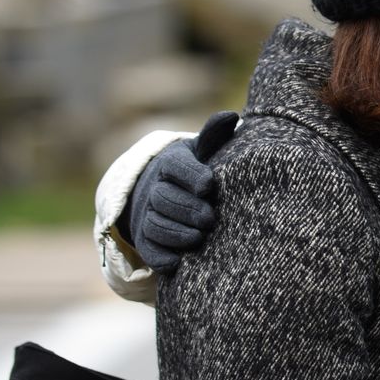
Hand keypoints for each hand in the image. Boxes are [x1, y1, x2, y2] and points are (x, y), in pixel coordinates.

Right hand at [122, 111, 238, 272]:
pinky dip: (161, 257)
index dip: (191, 176)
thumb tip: (231, 116)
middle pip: (164, 198)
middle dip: (186, 209)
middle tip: (209, 218)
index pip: (176, 167)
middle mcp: (155, 188)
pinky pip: (149, 250)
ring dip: (175, 232)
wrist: (170, 192)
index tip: (209, 185)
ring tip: (198, 238)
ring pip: (155, 224)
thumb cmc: (198, 170)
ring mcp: (148, 214)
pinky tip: (176, 263)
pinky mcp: (147, 240)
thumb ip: (215, 136)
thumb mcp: (205, 151)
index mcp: (171, 163)